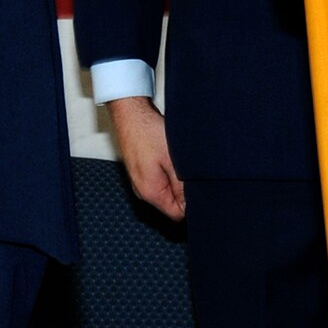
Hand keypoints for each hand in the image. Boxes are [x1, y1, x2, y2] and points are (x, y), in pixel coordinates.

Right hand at [106, 97, 184, 219]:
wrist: (130, 114)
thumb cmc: (148, 132)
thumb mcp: (173, 160)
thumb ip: (181, 186)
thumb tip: (191, 204)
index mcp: (150, 192)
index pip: (177, 214)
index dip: (191, 204)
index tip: (197, 187)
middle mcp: (142, 191)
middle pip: (171, 202)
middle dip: (183, 190)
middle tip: (187, 168)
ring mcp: (139, 181)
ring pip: (165, 189)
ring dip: (174, 178)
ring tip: (175, 159)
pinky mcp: (139, 172)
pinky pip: (157, 179)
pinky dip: (166, 171)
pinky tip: (167, 155)